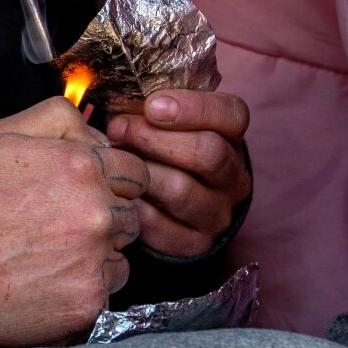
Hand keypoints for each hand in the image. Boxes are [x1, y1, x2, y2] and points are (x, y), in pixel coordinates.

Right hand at [0, 97, 148, 347]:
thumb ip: (58, 118)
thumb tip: (99, 134)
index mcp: (80, 166)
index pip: (135, 171)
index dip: (112, 180)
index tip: (85, 194)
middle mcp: (96, 213)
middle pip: (132, 214)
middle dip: (105, 217)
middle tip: (59, 226)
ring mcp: (94, 262)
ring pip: (122, 255)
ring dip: (98, 255)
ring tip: (49, 255)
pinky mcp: (87, 304)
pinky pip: (106, 292)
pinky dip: (83, 288)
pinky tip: (46, 282)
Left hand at [104, 90, 250, 257]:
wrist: (178, 211)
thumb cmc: (165, 153)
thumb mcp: (170, 125)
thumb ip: (155, 110)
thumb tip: (121, 105)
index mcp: (232, 138)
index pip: (231, 115)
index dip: (193, 108)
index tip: (152, 105)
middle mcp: (234, 177)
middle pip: (207, 153)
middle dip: (155, 138)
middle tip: (119, 129)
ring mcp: (218, 214)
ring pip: (181, 190)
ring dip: (141, 171)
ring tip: (114, 160)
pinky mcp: (194, 243)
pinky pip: (159, 225)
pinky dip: (133, 206)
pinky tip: (118, 192)